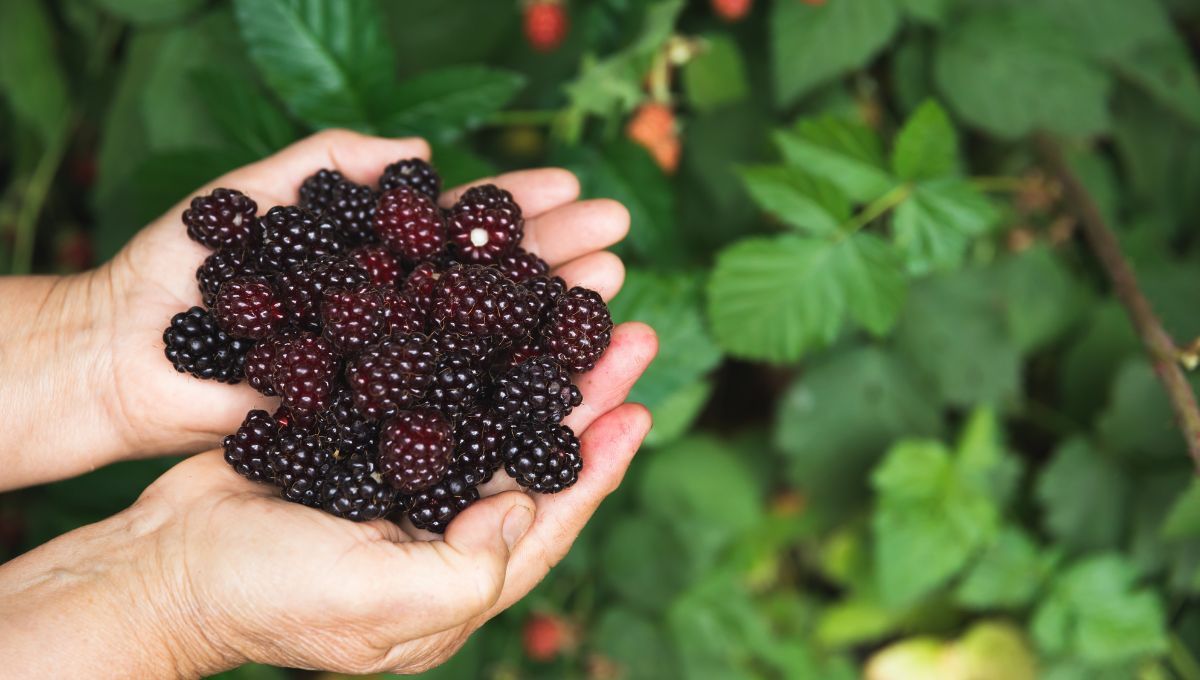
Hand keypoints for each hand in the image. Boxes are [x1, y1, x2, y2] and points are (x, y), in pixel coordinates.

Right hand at [0, 319, 655, 675]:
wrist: (165, 564)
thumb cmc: (267, 597)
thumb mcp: (376, 604)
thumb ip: (466, 569)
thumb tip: (525, 505)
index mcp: (460, 576)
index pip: (551, 515)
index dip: (599, 462)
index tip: (638, 404)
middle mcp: (443, 525)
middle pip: (530, 451)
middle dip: (580, 391)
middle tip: (626, 328)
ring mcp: (404, 482)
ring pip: (487, 410)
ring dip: (530, 359)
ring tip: (572, 304)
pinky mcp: (365, 442)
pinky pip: (429, 390)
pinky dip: (460, 350)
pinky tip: (483, 308)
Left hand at [4, 129, 635, 487]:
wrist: (121, 355)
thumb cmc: (177, 271)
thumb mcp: (252, 196)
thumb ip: (331, 165)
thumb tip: (425, 153)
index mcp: (374, 259)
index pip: (460, 228)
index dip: (516, 207)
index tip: (575, 185)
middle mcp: (395, 314)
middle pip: (488, 284)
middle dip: (555, 256)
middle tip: (619, 237)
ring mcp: (390, 371)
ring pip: (483, 342)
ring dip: (549, 315)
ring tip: (610, 287)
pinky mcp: (375, 423)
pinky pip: (446, 407)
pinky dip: (503, 392)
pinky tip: (556, 375)